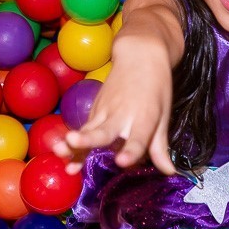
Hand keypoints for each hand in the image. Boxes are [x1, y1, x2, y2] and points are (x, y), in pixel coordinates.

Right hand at [51, 41, 177, 176]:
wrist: (140, 56)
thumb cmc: (156, 89)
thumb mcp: (162, 117)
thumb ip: (160, 147)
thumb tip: (169, 172)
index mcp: (144, 117)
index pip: (137, 138)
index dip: (130, 150)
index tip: (122, 162)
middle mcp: (121, 115)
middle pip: (104, 130)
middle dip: (88, 139)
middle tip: (75, 143)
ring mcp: (104, 112)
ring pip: (87, 130)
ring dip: (73, 142)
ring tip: (59, 150)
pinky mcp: (94, 112)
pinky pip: (84, 131)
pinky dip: (74, 145)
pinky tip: (63, 157)